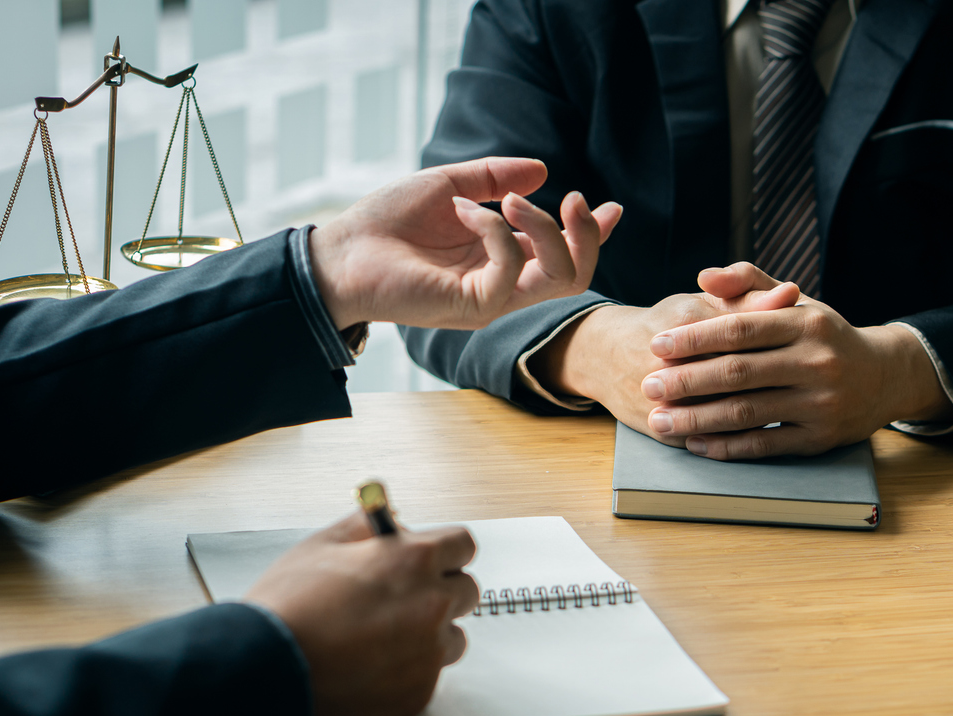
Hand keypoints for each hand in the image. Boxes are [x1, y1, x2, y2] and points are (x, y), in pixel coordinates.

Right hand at [245, 512, 479, 715]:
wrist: (264, 672)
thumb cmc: (287, 608)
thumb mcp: (321, 546)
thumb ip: (365, 527)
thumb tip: (388, 520)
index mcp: (414, 561)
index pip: (463, 545)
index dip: (443, 551)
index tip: (430, 558)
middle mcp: (432, 605)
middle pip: (466, 591)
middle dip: (440, 590)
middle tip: (401, 598)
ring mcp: (429, 653)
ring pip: (452, 637)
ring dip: (430, 634)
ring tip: (380, 638)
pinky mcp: (419, 693)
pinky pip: (429, 675)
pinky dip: (407, 670)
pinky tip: (368, 667)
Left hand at [309, 157, 623, 329]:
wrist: (339, 253)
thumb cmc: (386, 223)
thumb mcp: (448, 185)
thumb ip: (494, 179)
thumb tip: (541, 171)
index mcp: (500, 261)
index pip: (562, 257)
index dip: (594, 236)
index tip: (612, 208)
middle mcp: (502, 286)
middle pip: (576, 275)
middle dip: (586, 235)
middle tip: (572, 199)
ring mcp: (490, 300)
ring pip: (558, 278)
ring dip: (545, 228)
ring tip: (511, 199)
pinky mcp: (472, 307)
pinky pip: (510, 269)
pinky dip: (495, 229)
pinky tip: (463, 210)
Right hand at [528, 279, 802, 439]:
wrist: (605, 356)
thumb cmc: (667, 325)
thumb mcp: (704, 304)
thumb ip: (748, 299)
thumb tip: (791, 291)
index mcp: (686, 322)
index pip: (745, 336)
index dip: (781, 345)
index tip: (807, 351)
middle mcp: (669, 361)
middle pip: (736, 378)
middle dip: (775, 384)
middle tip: (806, 387)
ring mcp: (662, 399)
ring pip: (721, 413)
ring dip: (760, 415)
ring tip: (790, 411)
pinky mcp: (660, 429)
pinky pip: (705, 439)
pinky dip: (736, 441)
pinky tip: (762, 434)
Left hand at [640, 263, 952, 458]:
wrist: (884, 377)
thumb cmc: (825, 336)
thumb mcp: (796, 302)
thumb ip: (749, 283)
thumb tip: (705, 276)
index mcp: (806, 323)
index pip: (740, 329)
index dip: (695, 338)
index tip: (657, 345)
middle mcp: (817, 362)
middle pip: (738, 372)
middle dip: (687, 381)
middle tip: (649, 386)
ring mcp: (820, 403)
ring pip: (747, 412)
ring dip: (697, 418)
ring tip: (660, 420)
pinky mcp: (821, 437)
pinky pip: (765, 444)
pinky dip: (727, 446)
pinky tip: (696, 443)